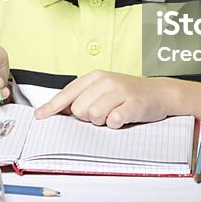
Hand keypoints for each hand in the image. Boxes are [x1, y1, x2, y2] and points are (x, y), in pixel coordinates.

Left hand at [34, 71, 175, 128]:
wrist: (160, 93)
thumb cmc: (128, 94)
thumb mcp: (103, 89)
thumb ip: (82, 97)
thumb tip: (56, 111)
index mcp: (95, 76)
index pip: (67, 93)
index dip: (52, 106)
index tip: (40, 116)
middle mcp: (106, 81)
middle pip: (79, 110)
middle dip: (88, 117)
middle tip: (104, 112)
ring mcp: (120, 91)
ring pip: (94, 117)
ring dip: (103, 122)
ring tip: (115, 113)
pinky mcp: (133, 104)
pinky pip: (113, 121)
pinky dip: (116, 124)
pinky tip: (124, 117)